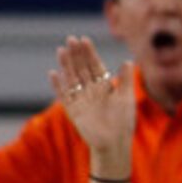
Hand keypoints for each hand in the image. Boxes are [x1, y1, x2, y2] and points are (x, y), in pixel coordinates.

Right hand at [50, 36, 134, 159]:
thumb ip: (126, 80)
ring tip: (61, 50)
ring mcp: (81, 99)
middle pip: (82, 69)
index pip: (95, 66)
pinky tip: (54, 73)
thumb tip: (128, 60)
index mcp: (105, 87)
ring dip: (66, 65)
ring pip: (72, 78)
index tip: (84, 40)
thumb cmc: (123, 122)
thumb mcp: (126, 98)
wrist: (114, 143)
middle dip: (77, 54)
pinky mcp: (73, 110)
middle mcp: (91, 90)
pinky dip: (58, 86)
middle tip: (71, 39)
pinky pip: (64, 95)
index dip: (90, 53)